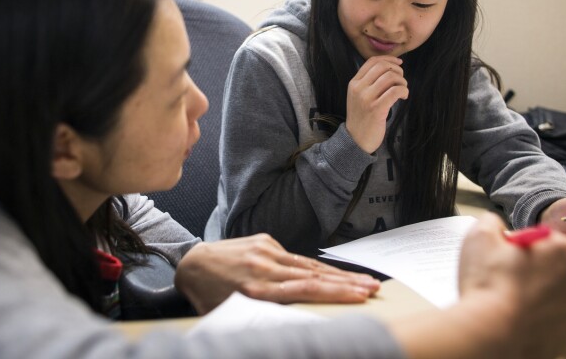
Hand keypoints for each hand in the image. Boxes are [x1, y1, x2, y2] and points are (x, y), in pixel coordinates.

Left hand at [174, 233, 379, 313]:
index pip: (304, 290)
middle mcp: (264, 267)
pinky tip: (332, 275)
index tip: (359, 296)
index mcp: (256, 289)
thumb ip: (260, 318)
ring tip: (362, 281)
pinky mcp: (265, 240)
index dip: (334, 293)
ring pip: (308, 264)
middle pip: (313, 275)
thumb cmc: (209, 296)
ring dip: (337, 274)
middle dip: (346, 283)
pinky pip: (294, 257)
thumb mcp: (229, 316)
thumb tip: (292, 325)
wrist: (192, 262)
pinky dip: (315, 267)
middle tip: (374, 287)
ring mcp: (265, 250)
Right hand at [346, 56, 407, 153]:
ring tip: (403, 90)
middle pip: (382, 66)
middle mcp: (359, 88)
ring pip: (390, 77)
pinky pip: (395, 91)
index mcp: (354, 83)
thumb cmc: (362, 118)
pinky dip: (404, 90)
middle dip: (397, 70)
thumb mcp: (358, 97)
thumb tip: (390, 68)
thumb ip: (368, 83)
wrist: (356, 140)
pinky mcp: (376, 109)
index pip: (372, 61)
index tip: (399, 63)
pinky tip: (404, 97)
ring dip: (402, 81)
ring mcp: (366, 98)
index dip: (388, 59)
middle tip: (402, 80)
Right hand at [457, 213, 565, 358]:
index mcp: (562, 250)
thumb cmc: (488, 286)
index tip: (506, 256)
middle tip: (509, 279)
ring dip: (547, 296)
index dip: (521, 246)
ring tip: (517, 302)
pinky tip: (538, 319)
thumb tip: (496, 225)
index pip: (543, 239)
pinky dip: (558, 322)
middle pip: (558, 267)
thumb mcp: (479, 236)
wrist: (490, 332)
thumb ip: (492, 222)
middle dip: (538, 271)